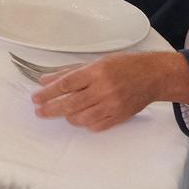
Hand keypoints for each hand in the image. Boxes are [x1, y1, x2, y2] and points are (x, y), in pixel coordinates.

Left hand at [32, 52, 187, 131]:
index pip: (66, 84)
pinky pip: (96, 126)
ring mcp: (112, 105)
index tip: (36, 97)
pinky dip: (85, 123)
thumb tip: (45, 79)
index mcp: (96, 72)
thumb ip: (69, 72)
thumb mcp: (95, 62)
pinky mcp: (119, 117)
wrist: (153, 76)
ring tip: (62, 112)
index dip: (48, 92)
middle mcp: (103, 89)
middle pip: (70, 103)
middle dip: (51, 109)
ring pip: (82, 118)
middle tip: (39, 111)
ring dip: (67, 117)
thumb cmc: (124, 66)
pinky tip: (81, 118)